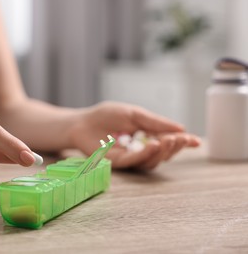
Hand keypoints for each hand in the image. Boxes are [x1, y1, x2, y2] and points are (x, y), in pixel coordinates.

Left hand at [69, 102, 200, 170]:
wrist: (83, 122)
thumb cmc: (106, 116)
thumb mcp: (134, 114)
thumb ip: (155, 122)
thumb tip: (180, 128)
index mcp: (146, 136)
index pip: (167, 141)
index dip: (182, 142)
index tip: (196, 141)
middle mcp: (140, 150)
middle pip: (162, 154)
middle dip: (173, 147)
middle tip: (179, 138)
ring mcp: (130, 158)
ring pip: (152, 161)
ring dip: (162, 152)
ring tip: (167, 140)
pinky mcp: (118, 163)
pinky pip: (135, 161)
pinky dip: (145, 154)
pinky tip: (153, 145)